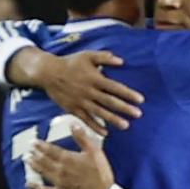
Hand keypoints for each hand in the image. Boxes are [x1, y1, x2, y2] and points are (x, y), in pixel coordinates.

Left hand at [23, 123, 114, 188]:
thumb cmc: (101, 173)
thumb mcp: (95, 151)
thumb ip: (82, 137)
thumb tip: (73, 124)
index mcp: (68, 159)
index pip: (51, 150)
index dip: (41, 145)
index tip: (33, 141)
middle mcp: (60, 170)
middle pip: (44, 160)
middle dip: (35, 153)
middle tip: (28, 149)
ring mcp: (59, 183)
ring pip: (43, 172)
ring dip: (34, 165)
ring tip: (27, 160)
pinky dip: (35, 187)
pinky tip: (28, 184)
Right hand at [29, 50, 143, 131]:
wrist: (49, 73)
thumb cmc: (70, 63)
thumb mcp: (88, 55)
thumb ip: (104, 57)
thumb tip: (121, 61)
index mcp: (95, 78)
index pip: (115, 87)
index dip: (128, 93)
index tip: (140, 100)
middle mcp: (89, 91)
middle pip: (109, 101)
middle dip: (125, 108)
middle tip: (138, 114)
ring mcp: (81, 101)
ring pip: (99, 112)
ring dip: (113, 119)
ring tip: (125, 125)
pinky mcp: (73, 109)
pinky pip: (86, 119)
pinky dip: (95, 126)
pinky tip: (105, 133)